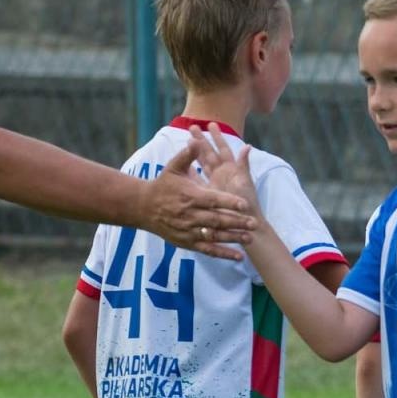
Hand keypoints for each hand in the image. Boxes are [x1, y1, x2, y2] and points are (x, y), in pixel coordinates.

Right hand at [137, 126, 257, 258]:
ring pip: (214, 236)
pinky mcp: (187, 242)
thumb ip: (186, 156)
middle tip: (254, 223)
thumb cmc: (162, 185)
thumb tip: (195, 142)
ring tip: (250, 238)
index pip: (213, 200)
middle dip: (236, 222)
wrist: (142, 207)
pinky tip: (238, 256)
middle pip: (217, 219)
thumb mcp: (172, 168)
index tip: (245, 204)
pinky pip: (207, 250)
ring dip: (233, 238)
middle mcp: (190, 215)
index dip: (229, 202)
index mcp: (190, 196)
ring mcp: (188, 230)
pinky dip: (223, 254)